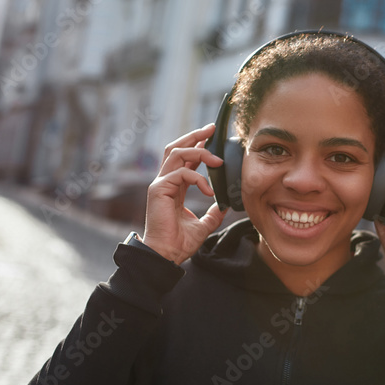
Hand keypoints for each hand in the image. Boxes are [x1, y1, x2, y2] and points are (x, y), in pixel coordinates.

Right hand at [141, 123, 226, 264]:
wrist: (166, 255)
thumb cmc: (179, 242)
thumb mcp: (203, 226)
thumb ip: (213, 214)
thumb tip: (226, 205)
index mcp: (174, 187)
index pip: (185, 158)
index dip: (198, 144)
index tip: (212, 135)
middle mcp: (165, 182)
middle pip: (176, 147)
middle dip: (195, 135)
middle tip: (212, 129)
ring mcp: (160, 184)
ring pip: (176, 153)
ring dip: (199, 152)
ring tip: (217, 160)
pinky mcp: (159, 190)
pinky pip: (181, 173)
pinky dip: (198, 178)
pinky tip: (209, 191)